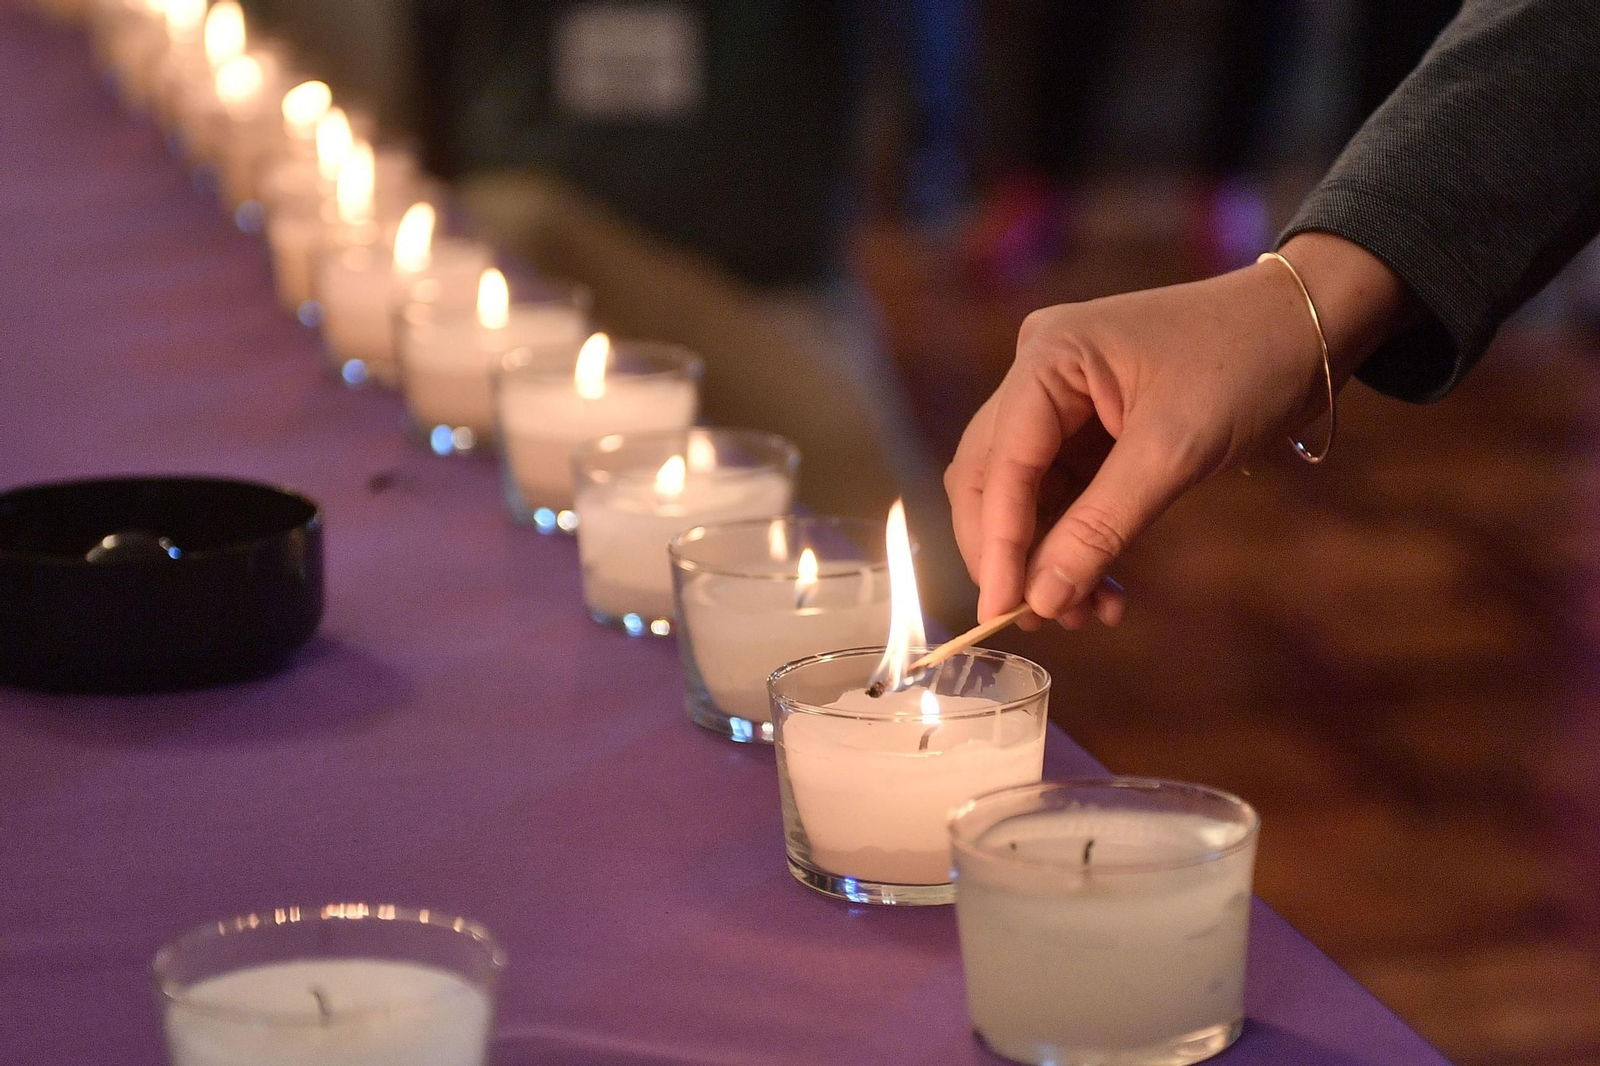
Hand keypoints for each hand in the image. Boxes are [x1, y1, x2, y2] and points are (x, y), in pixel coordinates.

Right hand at [945, 233, 1412, 626]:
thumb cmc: (1247, 364)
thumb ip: (1100, 527)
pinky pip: (1062, 497)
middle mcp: (1039, 373)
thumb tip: (1041, 599)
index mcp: (1047, 357)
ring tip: (1085, 613)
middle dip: (1012, 553)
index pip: (1000, 463)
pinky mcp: (1088, 428)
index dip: (995, 542)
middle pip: (991, 478)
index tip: (998, 611)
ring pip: (1024, 496)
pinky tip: (1103, 587)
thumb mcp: (1174, 450)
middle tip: (1038, 619)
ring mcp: (1062, 401)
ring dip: (1046, 557)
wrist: (1310, 326)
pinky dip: (1076, 543)